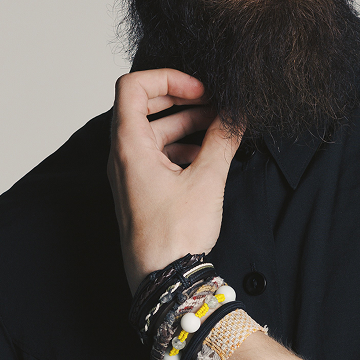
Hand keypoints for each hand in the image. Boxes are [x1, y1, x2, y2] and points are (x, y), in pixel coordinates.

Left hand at [107, 69, 241, 293]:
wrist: (164, 281)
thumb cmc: (175, 234)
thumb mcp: (207, 180)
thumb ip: (223, 139)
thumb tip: (237, 114)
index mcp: (129, 146)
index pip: (133, 86)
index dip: (167, 78)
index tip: (200, 89)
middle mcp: (122, 156)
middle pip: (143, 106)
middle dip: (181, 99)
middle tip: (214, 102)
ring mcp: (129, 174)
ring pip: (153, 132)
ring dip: (185, 123)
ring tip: (220, 127)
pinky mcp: (140, 191)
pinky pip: (156, 155)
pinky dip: (181, 147)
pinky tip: (208, 155)